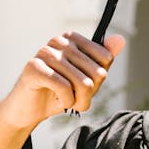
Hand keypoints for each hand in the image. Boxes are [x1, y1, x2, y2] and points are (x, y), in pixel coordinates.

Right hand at [0, 32, 125, 135]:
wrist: (28, 110)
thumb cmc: (58, 92)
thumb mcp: (86, 78)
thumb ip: (103, 59)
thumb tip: (120, 39)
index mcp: (72, 38)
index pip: (106, 59)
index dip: (98, 80)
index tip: (83, 85)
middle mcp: (59, 41)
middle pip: (97, 72)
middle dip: (89, 94)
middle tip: (75, 99)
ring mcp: (45, 53)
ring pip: (83, 83)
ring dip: (77, 101)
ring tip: (66, 102)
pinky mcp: (34, 68)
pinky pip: (65, 88)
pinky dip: (65, 102)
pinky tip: (57, 102)